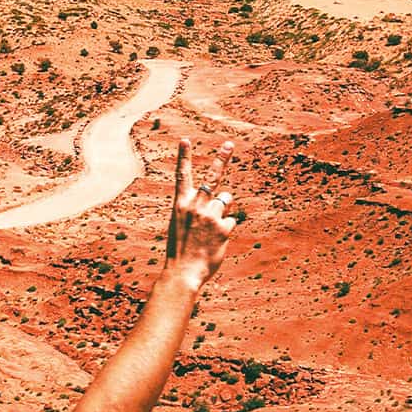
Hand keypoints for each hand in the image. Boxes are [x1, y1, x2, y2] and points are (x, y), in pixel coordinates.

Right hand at [167, 138, 237, 287]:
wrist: (183, 272)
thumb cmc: (181, 249)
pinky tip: (216, 240)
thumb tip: (220, 202)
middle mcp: (195, 206)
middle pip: (212, 178)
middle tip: (229, 144)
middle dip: (221, 158)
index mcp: (180, 204)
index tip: (185, 140)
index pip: (181, 175)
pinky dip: (226, 229)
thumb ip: (196, 210)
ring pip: (226, 200)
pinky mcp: (223, 227)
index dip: (183, 156)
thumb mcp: (180, 224)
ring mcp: (210, 215)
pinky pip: (231, 221)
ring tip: (211, 228)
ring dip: (223, 209)